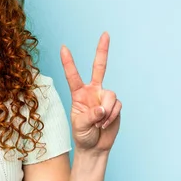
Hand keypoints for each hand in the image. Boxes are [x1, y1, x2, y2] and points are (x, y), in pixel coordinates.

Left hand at [60, 31, 121, 153]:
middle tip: (105, 34)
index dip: (68, 62)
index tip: (63, 47)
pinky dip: (112, 117)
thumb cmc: (83, 135)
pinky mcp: (116, 105)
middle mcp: (92, 91)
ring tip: (99, 123)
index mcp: (78, 94)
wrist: (95, 147)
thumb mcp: (80, 126)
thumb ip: (89, 116)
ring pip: (110, 95)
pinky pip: (117, 106)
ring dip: (106, 111)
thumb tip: (102, 108)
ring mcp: (105, 97)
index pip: (73, 75)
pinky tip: (105, 124)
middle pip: (99, 67)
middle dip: (102, 51)